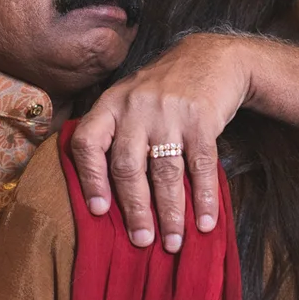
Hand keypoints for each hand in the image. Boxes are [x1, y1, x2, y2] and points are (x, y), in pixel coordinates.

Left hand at [69, 34, 254, 250]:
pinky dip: (204, 198)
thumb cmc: (162, 90)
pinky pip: (201, 166)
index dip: (90, 180)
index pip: (88, 144)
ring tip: (173, 242)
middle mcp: (135, 107)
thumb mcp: (128, 100)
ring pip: (165, 172)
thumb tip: (104, 198)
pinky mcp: (202, 119)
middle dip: (135, 210)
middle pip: (128, 167)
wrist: (210, 57)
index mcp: (110, 105)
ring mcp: (169, 112)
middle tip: (141, 241)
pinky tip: (205, 221)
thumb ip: (113, 135)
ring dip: (171, 213)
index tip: (98, 212)